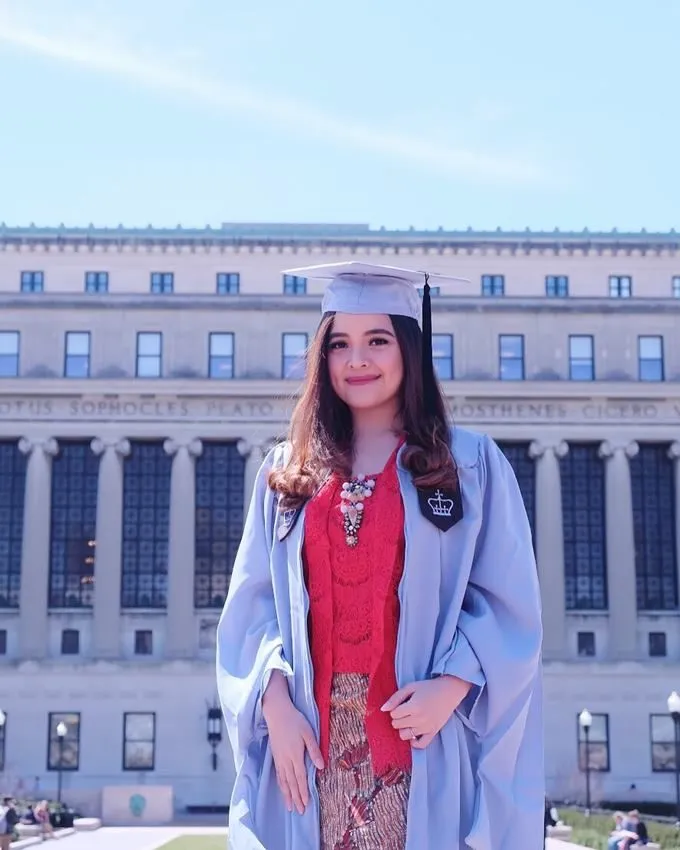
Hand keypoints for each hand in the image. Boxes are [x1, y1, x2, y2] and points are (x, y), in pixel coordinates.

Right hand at [263, 672, 323, 813]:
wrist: (276, 712)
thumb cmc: (295, 720)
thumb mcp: (308, 732)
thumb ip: (314, 750)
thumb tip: (322, 766)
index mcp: (296, 755)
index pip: (300, 778)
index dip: (303, 791)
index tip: (306, 804)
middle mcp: (286, 760)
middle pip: (292, 783)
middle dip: (296, 798)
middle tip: (300, 812)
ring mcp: (279, 758)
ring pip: (284, 781)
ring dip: (288, 795)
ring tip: (290, 807)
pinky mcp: (275, 756)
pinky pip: (278, 775)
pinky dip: (281, 785)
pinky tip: (283, 790)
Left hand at [381, 675, 471, 748]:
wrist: (449, 691)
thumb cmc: (428, 687)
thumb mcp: (411, 687)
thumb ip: (395, 698)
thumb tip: (383, 709)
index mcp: (414, 706)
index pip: (394, 715)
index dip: (394, 710)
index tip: (401, 705)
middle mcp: (420, 719)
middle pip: (397, 725)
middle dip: (398, 718)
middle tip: (405, 711)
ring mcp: (427, 727)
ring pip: (405, 736)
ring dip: (403, 728)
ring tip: (409, 720)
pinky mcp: (433, 733)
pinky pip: (420, 745)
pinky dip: (414, 742)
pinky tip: (413, 733)